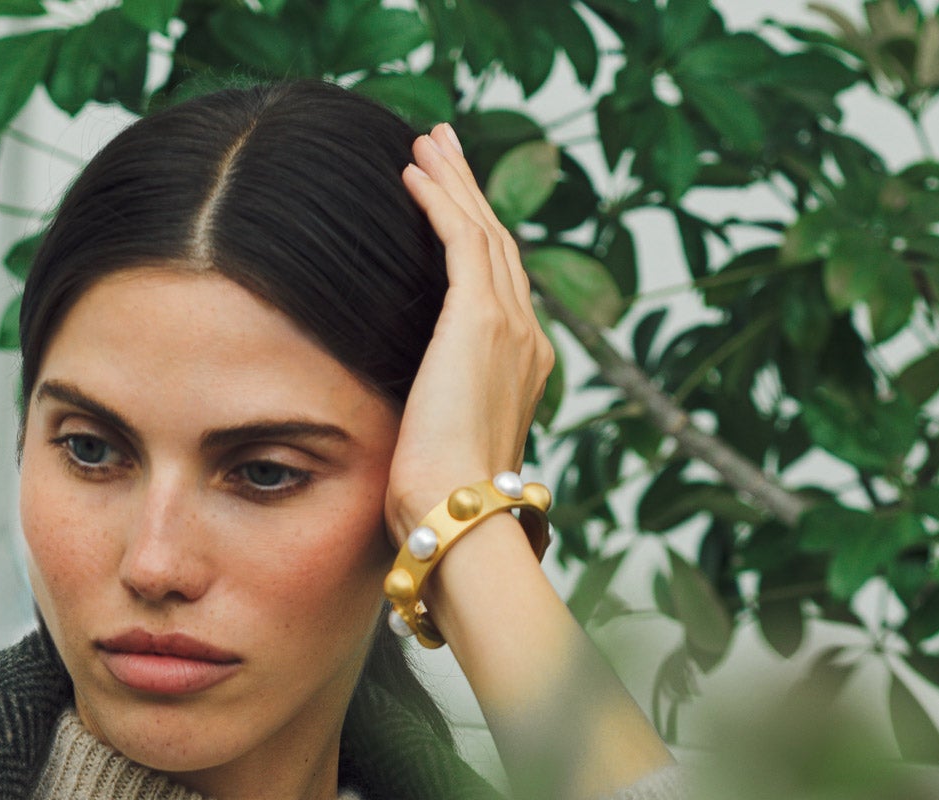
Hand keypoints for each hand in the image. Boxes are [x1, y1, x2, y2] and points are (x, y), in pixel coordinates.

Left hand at [390, 124, 555, 542]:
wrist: (458, 516)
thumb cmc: (442, 504)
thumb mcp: (442, 448)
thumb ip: (438, 414)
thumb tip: (411, 424)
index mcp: (523, 370)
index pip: (499, 286)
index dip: (474, 238)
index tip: (449, 205)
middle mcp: (527, 339)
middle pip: (497, 244)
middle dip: (468, 191)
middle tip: (442, 148)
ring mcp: (509, 325)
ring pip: (482, 230)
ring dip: (452, 181)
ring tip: (425, 144)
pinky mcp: (479, 317)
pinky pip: (461, 237)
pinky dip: (439, 200)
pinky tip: (412, 173)